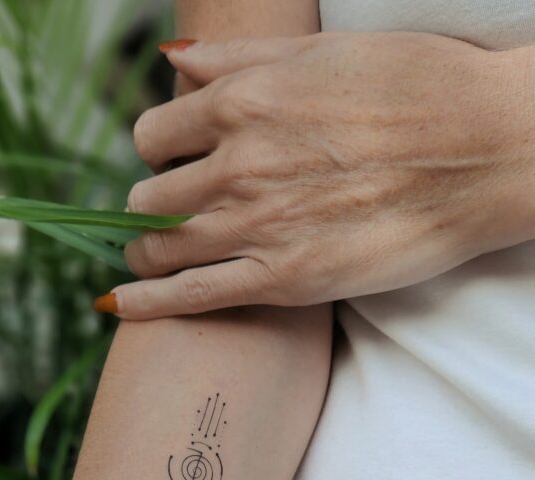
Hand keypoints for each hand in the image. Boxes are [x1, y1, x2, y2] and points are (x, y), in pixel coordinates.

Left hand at [99, 32, 527, 319]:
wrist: (485, 150)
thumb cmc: (418, 89)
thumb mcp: (324, 49)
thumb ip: (241, 56)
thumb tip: (175, 59)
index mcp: (244, 101)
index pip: (154, 133)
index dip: (160, 150)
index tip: (175, 161)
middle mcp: (238, 163)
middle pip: (150, 194)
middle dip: (157, 201)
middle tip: (180, 210)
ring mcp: (257, 225)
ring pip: (159, 245)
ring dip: (147, 249)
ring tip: (151, 255)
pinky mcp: (282, 279)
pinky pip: (189, 296)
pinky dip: (145, 303)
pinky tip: (118, 307)